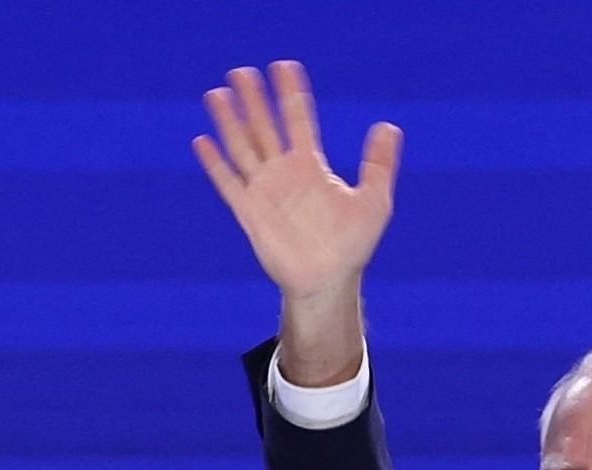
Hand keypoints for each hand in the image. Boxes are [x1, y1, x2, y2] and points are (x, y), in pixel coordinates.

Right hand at [192, 61, 401, 308]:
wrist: (328, 282)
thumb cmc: (353, 245)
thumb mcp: (374, 200)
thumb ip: (378, 164)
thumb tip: (388, 126)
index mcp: (311, 166)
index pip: (298, 119)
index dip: (291, 93)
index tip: (284, 67)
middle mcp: (285, 173)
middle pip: (265, 126)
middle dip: (254, 99)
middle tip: (242, 70)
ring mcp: (265, 191)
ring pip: (243, 147)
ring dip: (230, 121)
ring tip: (217, 93)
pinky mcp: (249, 213)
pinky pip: (229, 183)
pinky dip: (216, 164)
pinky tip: (203, 141)